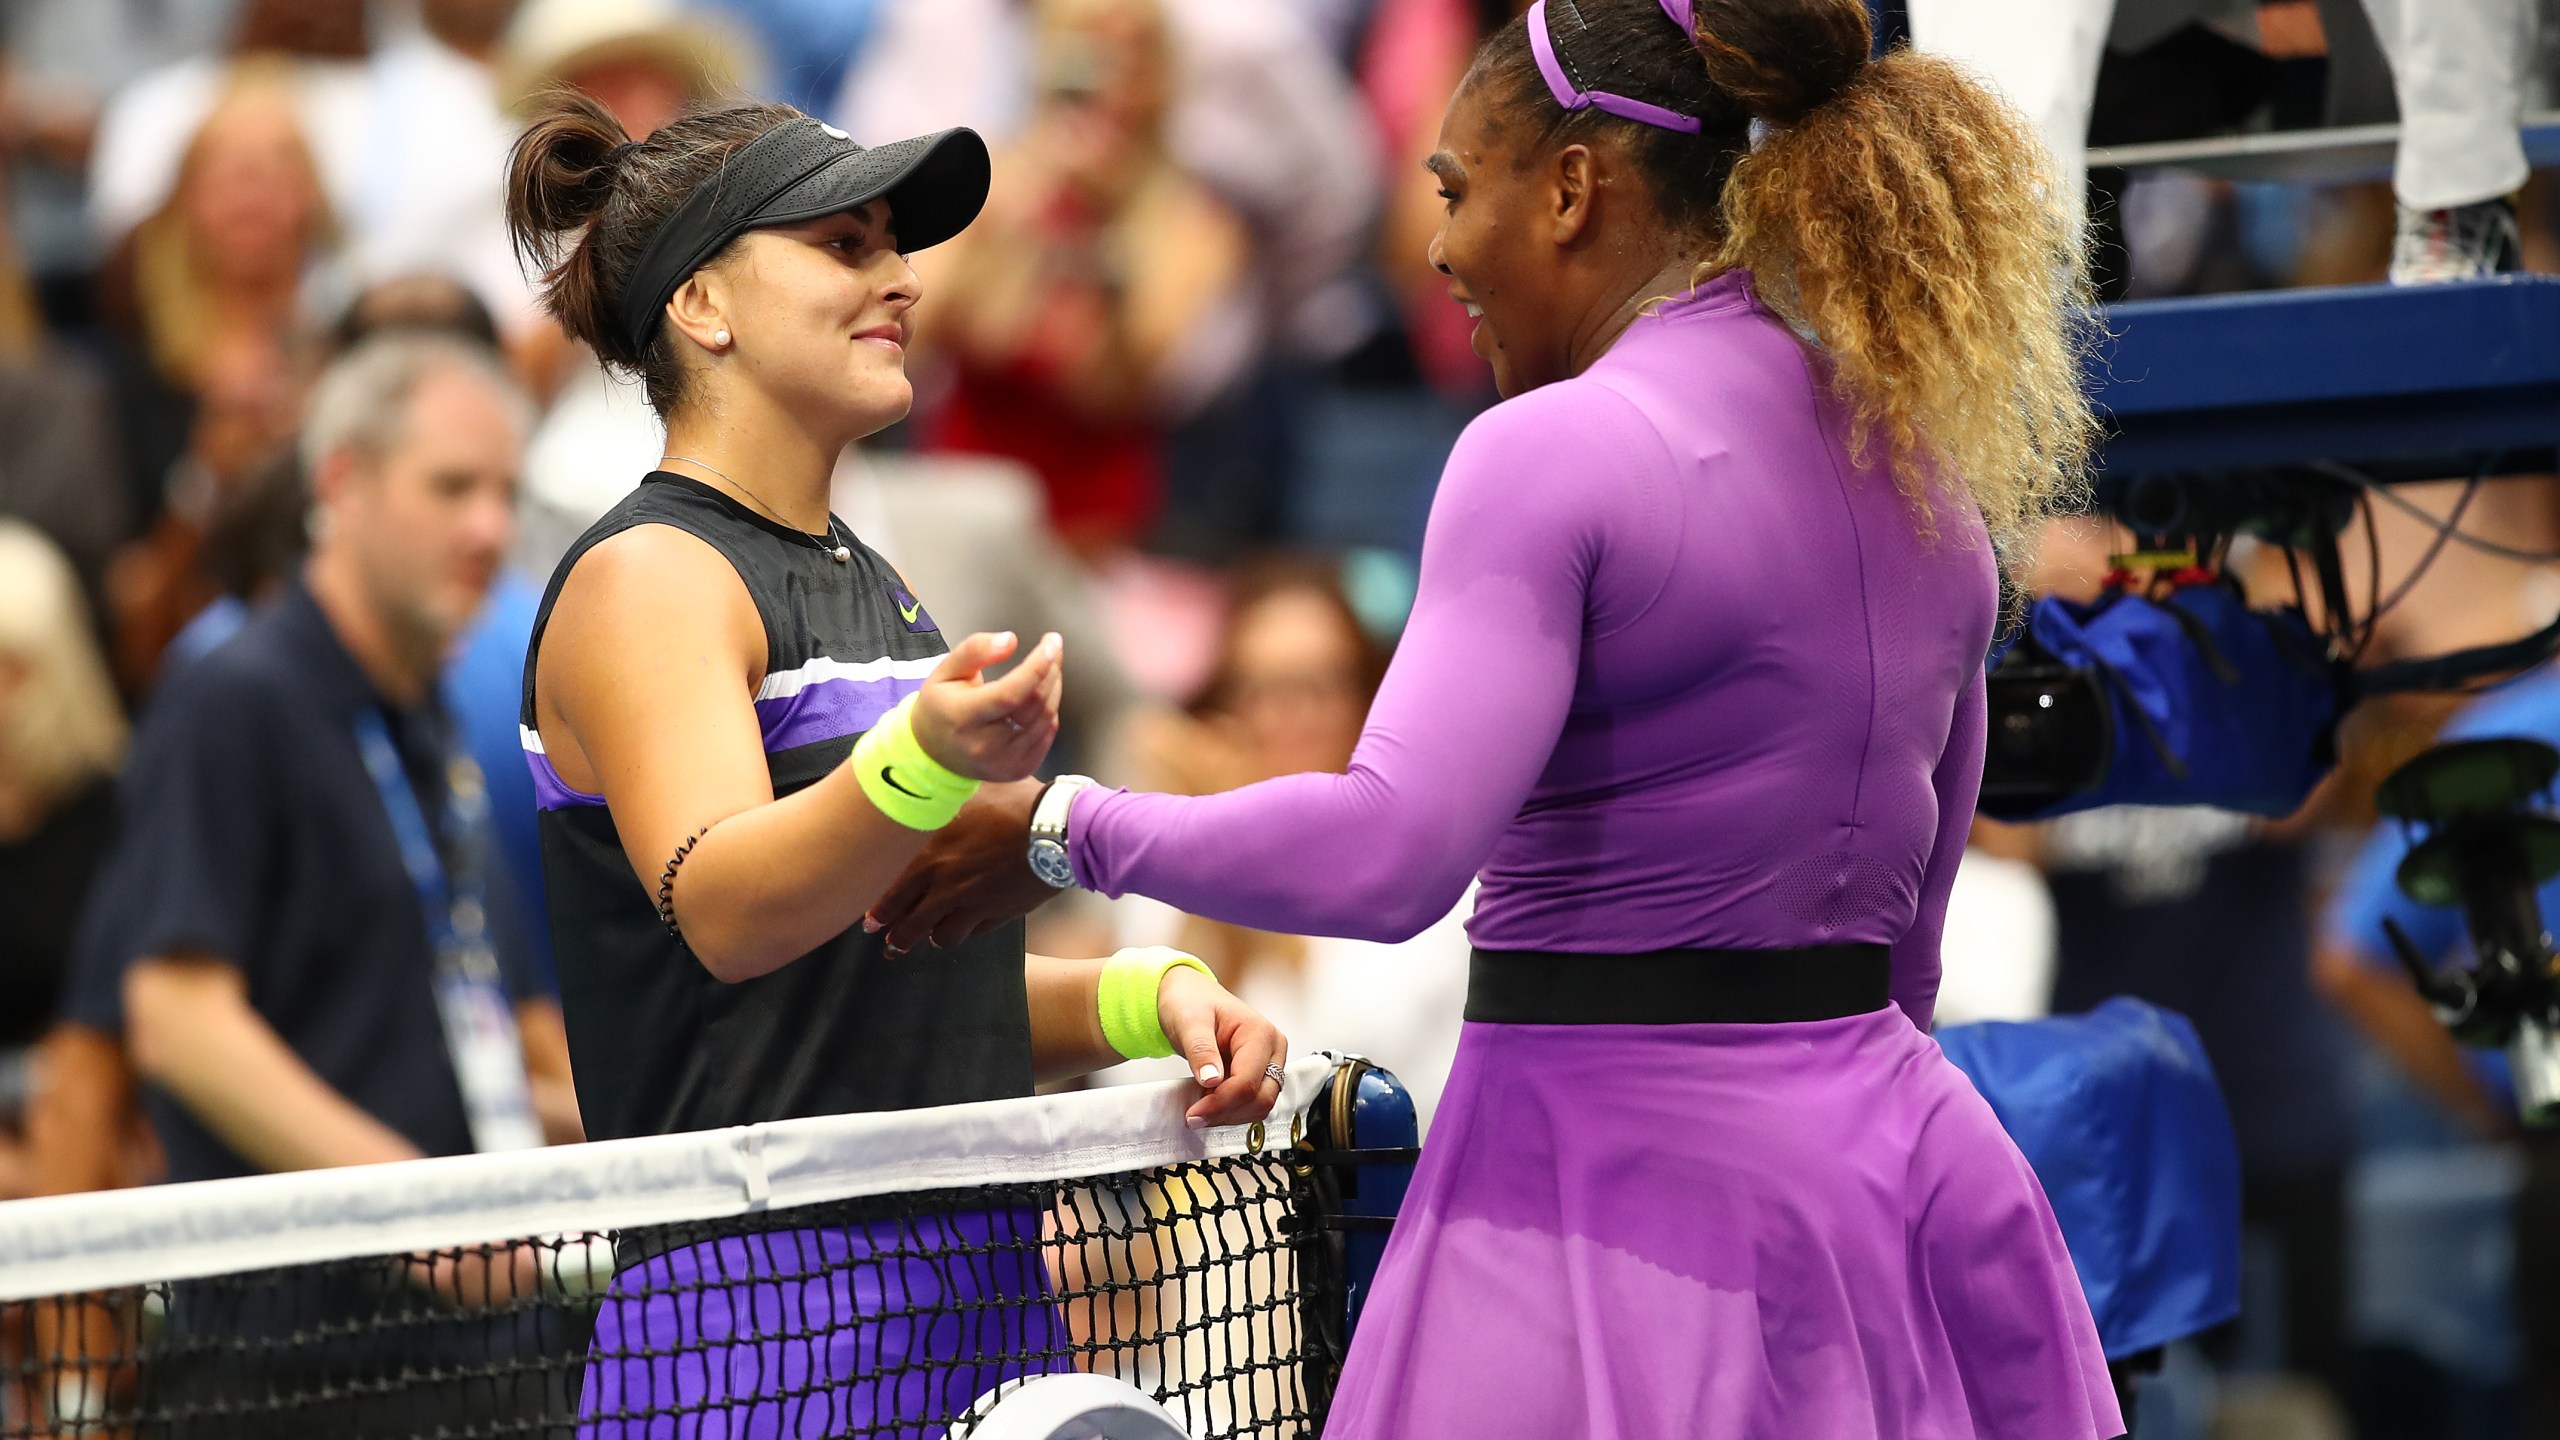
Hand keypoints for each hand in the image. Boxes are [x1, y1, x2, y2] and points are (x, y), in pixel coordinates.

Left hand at [865, 781, 1057, 952]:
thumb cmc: (1016, 802)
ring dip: (928, 938)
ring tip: (924, 939)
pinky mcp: (997, 914)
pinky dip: (963, 932)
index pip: (891, 887)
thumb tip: (933, 780)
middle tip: (885, 938)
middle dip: (894, 933)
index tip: (871, 915)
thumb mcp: (972, 789)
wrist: (1056, 830)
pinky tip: (961, 929)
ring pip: (939, 935)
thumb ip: (948, 795)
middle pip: (908, 920)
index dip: (878, 905)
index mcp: (930, 852)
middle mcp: (943, 883)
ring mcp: (970, 903)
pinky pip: (972, 932)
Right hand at [911, 631, 1061, 781]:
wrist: (933, 754)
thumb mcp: (945, 671)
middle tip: (1052, 648)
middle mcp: (984, 745)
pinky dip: (1050, 710)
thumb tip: (1011, 640)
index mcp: (962, 717)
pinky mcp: (1019, 769)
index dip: (1037, 666)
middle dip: (1050, 670)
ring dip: (1054, 688)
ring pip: (1047, 718)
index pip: (1010, 693)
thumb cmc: (941, 707)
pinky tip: (1039, 696)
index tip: (1052, 642)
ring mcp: (1005, 762)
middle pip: (1034, 704)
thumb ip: (975, 650)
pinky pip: (1047, 734)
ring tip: (1048, 668)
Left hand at [1158, 964, 1286, 1130]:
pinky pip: (1252, 1102)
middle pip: (1261, 1098)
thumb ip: (1200, 1050)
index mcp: (1260, 1033)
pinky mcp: (1260, 1074)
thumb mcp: (1189, 1021)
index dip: (1220, 1103)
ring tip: (1199, 1107)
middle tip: (1194, 1116)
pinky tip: (1208, 1104)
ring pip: (1260, 1106)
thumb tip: (1212, 1080)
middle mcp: (1273, 1049)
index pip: (1247, 1083)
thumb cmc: (1191, 1001)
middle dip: (1227, 1112)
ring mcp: (1269, 1063)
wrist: (1189, 996)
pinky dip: (1231, 1110)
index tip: (1193, 1114)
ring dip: (1229, 1114)